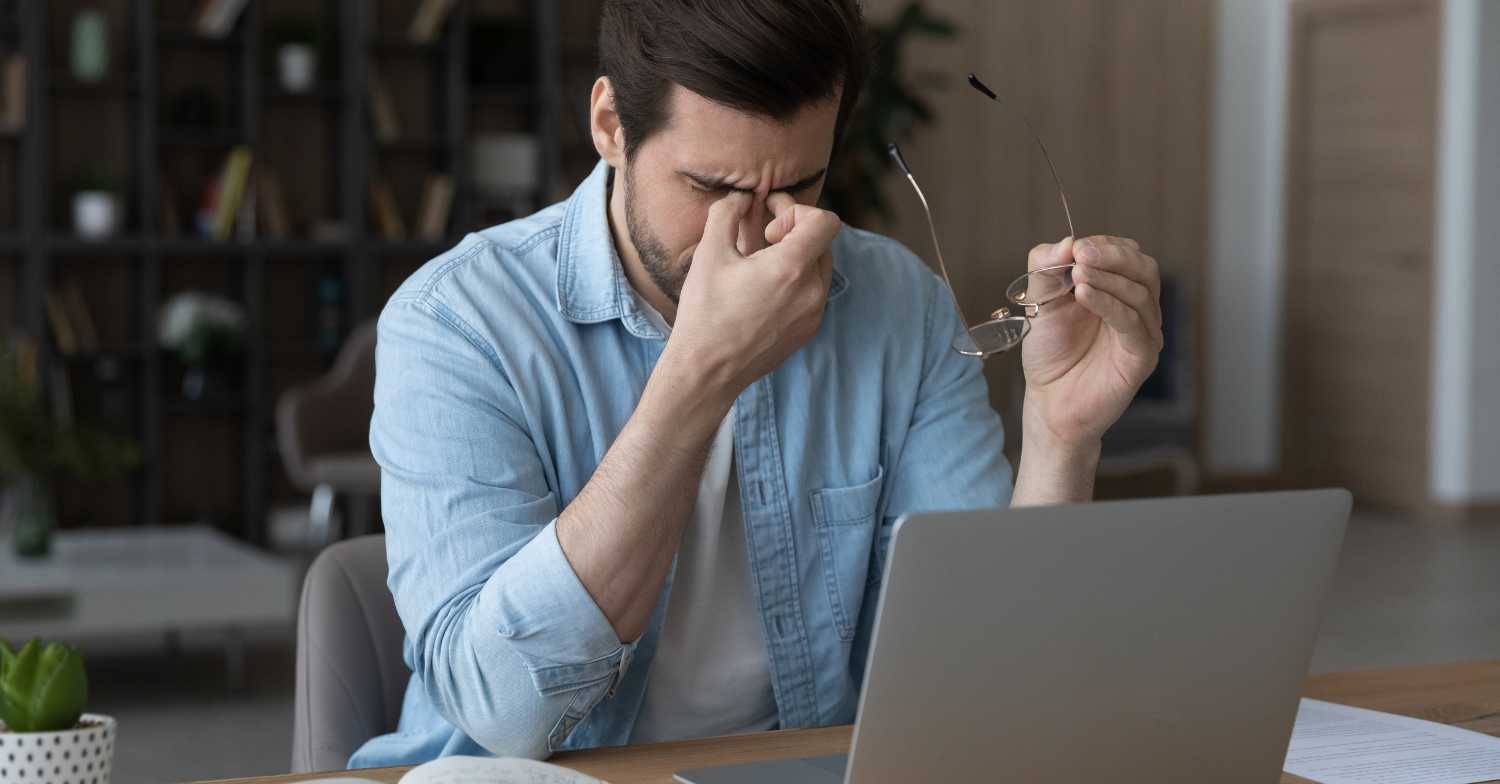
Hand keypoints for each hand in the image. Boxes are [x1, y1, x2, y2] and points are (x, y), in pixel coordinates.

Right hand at [668, 191, 840, 397]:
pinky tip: (764, 290)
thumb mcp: (709, 253)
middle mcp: (812, 290)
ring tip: (761, 263)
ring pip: (819, 268)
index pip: (825, 221)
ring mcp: (814, 313)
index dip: (797, 211)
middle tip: (763, 233)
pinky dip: (796, 281)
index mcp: (791, 268)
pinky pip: (814, 293)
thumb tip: (742, 197)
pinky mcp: (809, 330)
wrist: (707, 370)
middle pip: (822, 242)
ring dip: (797, 256)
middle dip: (795, 231)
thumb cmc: (705, 312)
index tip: (769, 225)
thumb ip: (727, 213)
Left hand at [1018, 235, 1162, 448]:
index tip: (1076, 246)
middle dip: (1113, 255)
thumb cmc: (1050, 352)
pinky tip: (1084, 295)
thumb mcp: (1040, 302)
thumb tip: (1067, 240)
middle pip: (1143, 267)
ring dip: (1108, 278)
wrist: (1050, 402)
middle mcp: (1137, 306)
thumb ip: (1047, 269)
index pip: (1126, 253)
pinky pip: (1133, 323)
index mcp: (1118, 288)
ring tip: (1078, 274)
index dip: (1103, 245)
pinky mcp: (1142, 355)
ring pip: (1141, 292)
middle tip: (1082, 253)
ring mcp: (1144, 331)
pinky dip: (1109, 304)